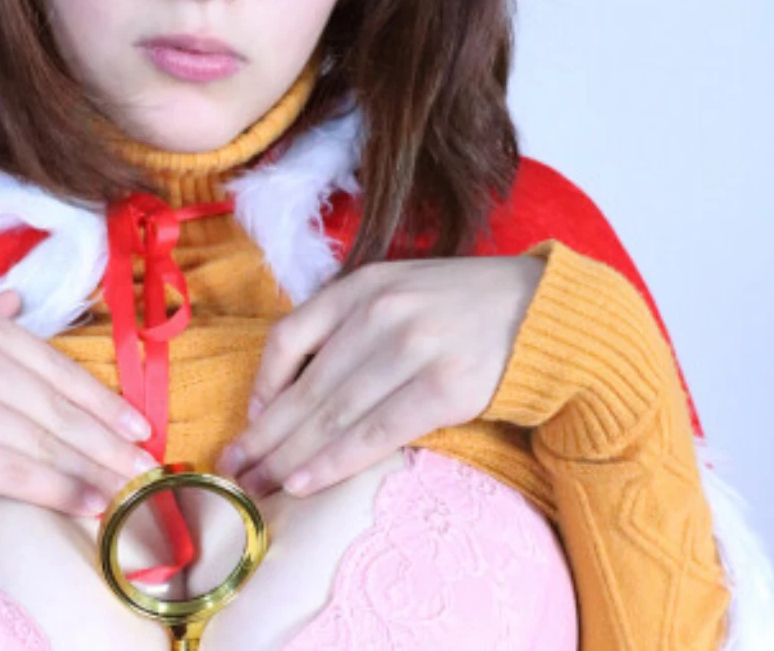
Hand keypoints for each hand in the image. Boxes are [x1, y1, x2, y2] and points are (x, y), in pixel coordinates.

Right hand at [0, 289, 159, 516]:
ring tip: (127, 491)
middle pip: (58, 408)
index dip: (101, 401)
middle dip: (109, 442)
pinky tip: (86, 504)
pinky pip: (12, 473)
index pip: (55, 368)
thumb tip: (18, 302)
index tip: (134, 425)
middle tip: (148, 466)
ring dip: (93, 471)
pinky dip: (56, 490)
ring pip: (43, 443)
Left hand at [214, 253, 546, 497]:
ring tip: (258, 486)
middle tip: (233, 471)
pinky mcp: (446, 387)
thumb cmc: (456, 307)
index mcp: (361, 286)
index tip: (248, 422)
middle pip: (306, 385)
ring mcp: (414, 348)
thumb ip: (343, 325)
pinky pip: (377, 432)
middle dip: (265, 436)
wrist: (540, 310)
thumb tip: (284, 387)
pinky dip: (336, 461)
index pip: (288, 336)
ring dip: (290, 456)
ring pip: (334, 413)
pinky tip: (306, 482)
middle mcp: (381, 313)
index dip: (261, 385)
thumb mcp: (394, 291)